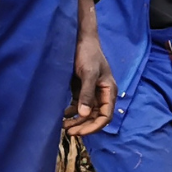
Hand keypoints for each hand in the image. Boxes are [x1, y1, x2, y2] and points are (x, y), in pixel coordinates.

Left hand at [65, 0, 116, 134]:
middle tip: (68, 132)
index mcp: (109, 91)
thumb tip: (83, 113)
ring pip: (86, 113)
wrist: (80, 39)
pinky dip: (71, 113)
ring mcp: (91, 92)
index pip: (105, 116)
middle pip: (95, 117)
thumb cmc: (87, 54)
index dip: (94, 127)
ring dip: (77, 121)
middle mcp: (102, 94)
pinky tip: (62, 114)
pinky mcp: (81, 89)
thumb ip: (86, 94)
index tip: (79, 132)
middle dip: (83, 126)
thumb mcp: (88, 73)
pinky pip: (78, 106)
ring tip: (63, 125)